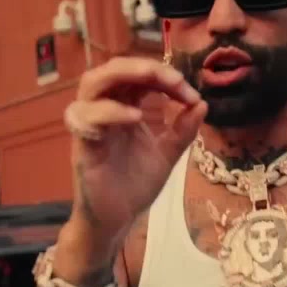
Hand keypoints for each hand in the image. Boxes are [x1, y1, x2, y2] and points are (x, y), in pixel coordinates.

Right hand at [64, 58, 207, 243]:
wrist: (117, 220)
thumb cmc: (135, 185)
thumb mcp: (167, 154)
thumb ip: (183, 130)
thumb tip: (202, 103)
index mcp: (124, 108)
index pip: (138, 76)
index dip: (164, 75)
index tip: (190, 93)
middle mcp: (104, 111)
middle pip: (112, 70)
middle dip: (142, 65)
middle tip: (173, 78)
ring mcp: (91, 127)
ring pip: (91, 84)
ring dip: (121, 75)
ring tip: (151, 81)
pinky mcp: (83, 146)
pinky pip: (86, 119)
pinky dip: (109, 111)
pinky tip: (135, 117)